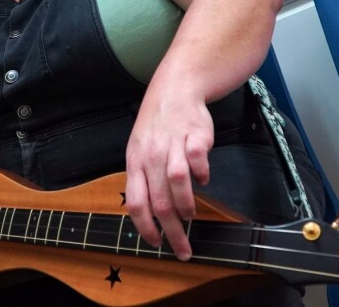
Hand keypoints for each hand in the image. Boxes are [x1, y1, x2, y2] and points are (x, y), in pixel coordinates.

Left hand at [125, 91, 214, 260]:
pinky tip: (203, 179)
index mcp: (135, 162)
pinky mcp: (195, 134)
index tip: (157, 244)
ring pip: (177, 181)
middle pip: (160, 201)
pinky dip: (202, 174)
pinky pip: (197, 160)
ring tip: (190, 216)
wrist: (175, 88)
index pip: (136, 202)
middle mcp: (151, 155)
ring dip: (186, 205)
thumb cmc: (156, 125)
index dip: (146, 227)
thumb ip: (144, 179)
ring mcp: (173, 144)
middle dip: (173, 232)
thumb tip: (151, 215)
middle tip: (184, 250)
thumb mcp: (139, 150)